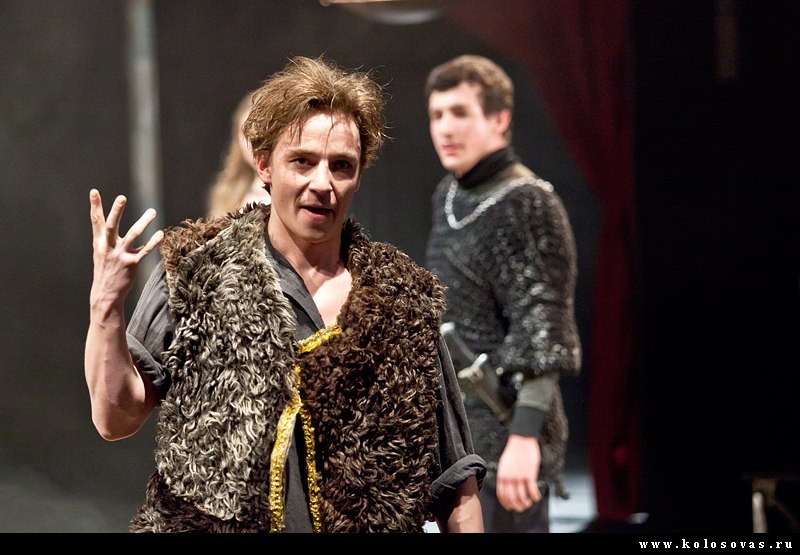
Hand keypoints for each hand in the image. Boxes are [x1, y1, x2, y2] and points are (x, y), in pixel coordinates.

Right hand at [88, 189, 162, 308]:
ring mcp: (120, 255)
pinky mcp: (131, 264)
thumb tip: (108, 219)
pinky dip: (153, 242)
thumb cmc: (105, 270)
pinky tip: (160, 234)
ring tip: (152, 211)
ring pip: (132, 235)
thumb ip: (105, 236)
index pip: (96, 221)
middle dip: (116, 211)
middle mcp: (108, 247)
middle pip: (112, 226)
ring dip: (143, 222)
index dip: (95, 206)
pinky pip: (144, 251)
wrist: (106, 294)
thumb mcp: (101, 252)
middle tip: (122, 197)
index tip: (94, 191)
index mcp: (99, 243)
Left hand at [495, 433, 541, 511]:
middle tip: (522, 507)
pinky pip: (532, 491)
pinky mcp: (530, 475)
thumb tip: (506, 487)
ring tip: (529, 502)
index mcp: (502, 476)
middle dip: (517, 506)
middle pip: (512, 499)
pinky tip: (536, 497)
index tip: (510, 507)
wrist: (521, 440)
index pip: (502, 495)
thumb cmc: (513, 451)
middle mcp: (509, 478)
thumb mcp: (504, 464)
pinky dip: (535, 497)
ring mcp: (519, 477)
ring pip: (522, 497)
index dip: (506, 504)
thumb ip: (504, 476)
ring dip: (526, 503)